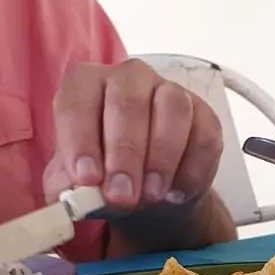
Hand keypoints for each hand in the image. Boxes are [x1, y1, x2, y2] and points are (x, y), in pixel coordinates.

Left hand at [45, 59, 224, 210]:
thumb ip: (70, 187)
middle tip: (122, 196)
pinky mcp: (204, 116)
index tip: (87, 179)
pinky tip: (175, 194)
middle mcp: (129, 78)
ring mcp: (171, 92)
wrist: (148, 192)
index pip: (77, 100)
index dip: (80, 139)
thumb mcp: (77, 185)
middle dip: (125, 154)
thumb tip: (77, 195)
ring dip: (161, 158)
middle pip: (127, 102)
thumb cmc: (104, 176)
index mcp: (87, 85)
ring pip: (172, 110)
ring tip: (151, 196)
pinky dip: (191, 169)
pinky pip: (204, 136)